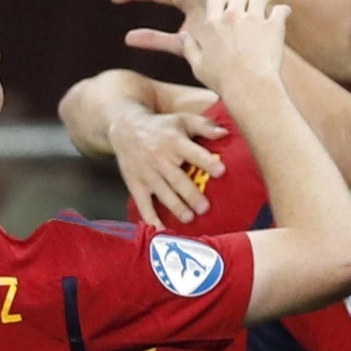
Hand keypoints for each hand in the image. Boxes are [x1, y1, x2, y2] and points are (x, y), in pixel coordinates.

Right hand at [109, 104, 224, 227]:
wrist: (125, 129)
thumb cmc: (161, 127)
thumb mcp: (182, 120)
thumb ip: (204, 126)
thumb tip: (225, 133)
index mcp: (174, 142)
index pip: (193, 153)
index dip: (207, 162)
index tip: (221, 171)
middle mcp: (160, 159)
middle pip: (178, 179)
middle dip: (191, 194)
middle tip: (204, 208)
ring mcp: (147, 174)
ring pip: (163, 193)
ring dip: (176, 207)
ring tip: (188, 218)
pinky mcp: (136, 185)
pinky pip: (143, 205)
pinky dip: (151, 219)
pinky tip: (160, 230)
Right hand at [172, 0, 288, 100]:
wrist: (248, 87)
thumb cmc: (223, 81)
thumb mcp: (198, 67)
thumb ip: (189, 48)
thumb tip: (182, 35)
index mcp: (213, 23)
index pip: (216, 0)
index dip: (223, 2)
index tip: (228, 7)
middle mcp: (233, 16)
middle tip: (250, 3)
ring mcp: (254, 19)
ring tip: (268, 2)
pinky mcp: (273, 26)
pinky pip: (280, 10)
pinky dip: (283, 11)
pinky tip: (284, 13)